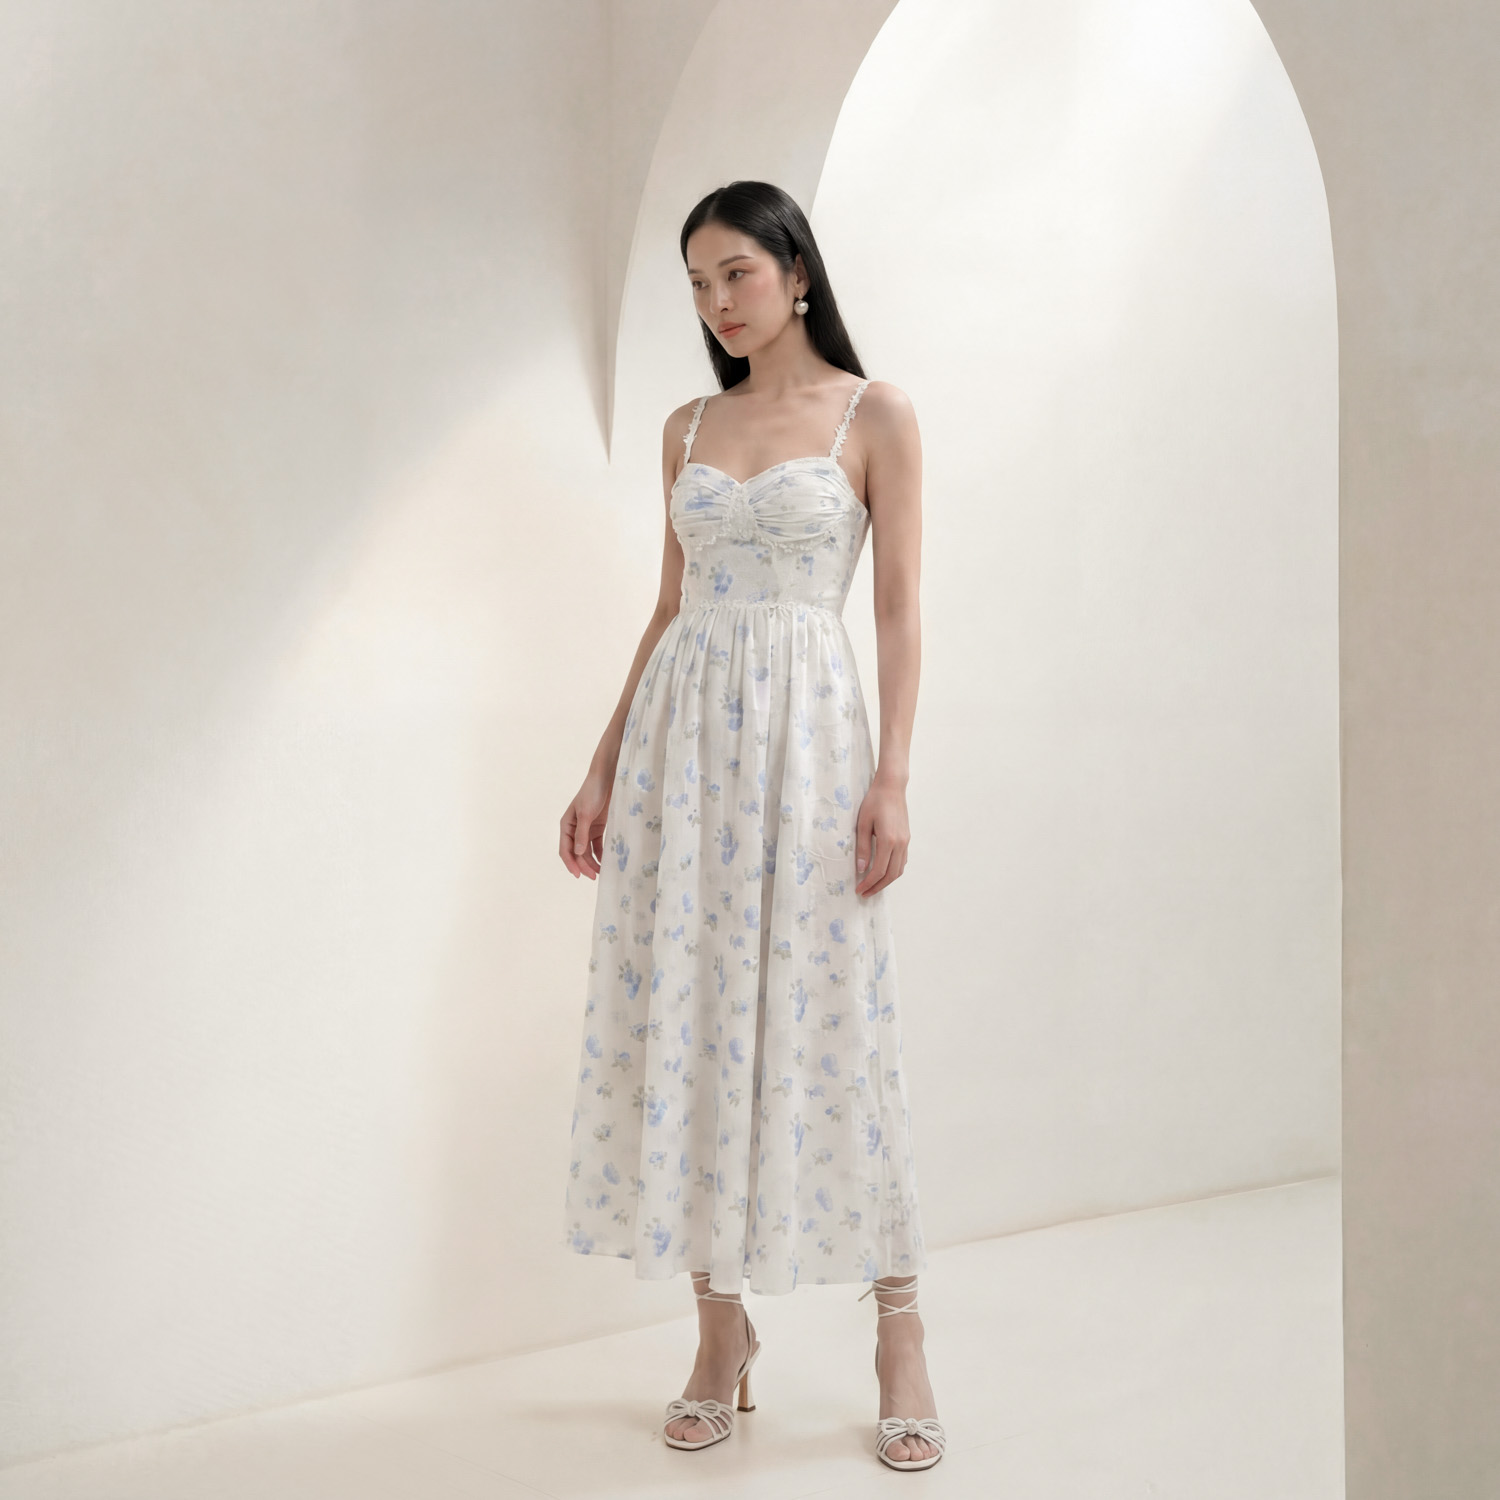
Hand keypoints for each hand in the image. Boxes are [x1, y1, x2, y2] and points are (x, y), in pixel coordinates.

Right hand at [560, 767, 611, 879]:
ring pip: (586, 851)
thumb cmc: (592, 793)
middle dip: (584, 865)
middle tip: (594, 877)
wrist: (606, 778)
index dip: (571, 863)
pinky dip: (600, 854)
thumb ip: (582, 834)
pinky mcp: (597, 828)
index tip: (578, 875)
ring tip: (600, 872)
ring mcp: (586, 829)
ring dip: (592, 862)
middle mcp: (574, 829)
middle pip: (577, 853)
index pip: (565, 850)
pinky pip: (596, 845)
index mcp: (566, 826)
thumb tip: (578, 853)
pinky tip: (605, 862)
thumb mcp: (586, 814)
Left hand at [854, 774, 910, 895]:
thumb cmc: (874, 802)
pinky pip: (902, 861)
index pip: (878, 870)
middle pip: (891, 875)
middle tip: (864, 893)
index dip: (868, 883)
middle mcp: (900, 844)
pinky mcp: (907, 838)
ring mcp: (906, 842)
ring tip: (872, 886)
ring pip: (899, 870)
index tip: (858, 889)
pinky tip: (883, 872)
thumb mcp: (863, 824)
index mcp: (888, 841)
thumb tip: (861, 869)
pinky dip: (893, 871)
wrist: (892, 787)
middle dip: (877, 887)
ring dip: (886, 881)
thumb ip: (863, 848)